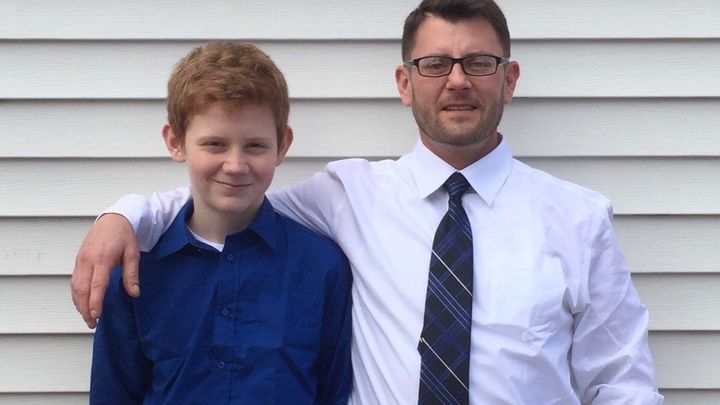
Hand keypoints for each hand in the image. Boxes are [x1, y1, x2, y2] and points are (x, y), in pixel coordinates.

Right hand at [71, 213, 140, 327]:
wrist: (112, 219)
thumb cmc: (124, 236)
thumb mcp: (133, 254)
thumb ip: (131, 274)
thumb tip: (134, 293)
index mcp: (103, 258)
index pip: (96, 284)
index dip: (95, 302)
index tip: (96, 316)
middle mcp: (88, 260)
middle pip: (82, 289)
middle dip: (85, 308)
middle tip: (92, 323)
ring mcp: (80, 260)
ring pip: (74, 287)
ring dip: (79, 304)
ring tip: (87, 318)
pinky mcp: (78, 261)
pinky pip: (74, 281)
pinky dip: (76, 295)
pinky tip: (81, 304)